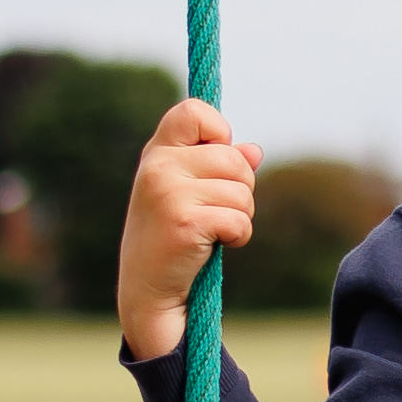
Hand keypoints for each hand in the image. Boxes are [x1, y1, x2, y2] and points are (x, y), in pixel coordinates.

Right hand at [114, 96, 261, 357]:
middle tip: (217, 211)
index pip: (193, 111)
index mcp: (156, 153)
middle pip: (234, 159)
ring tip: (213, 230)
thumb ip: (218, 167)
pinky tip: (214, 245)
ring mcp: (168, 194)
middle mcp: (158, 167)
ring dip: (241, 216)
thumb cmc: (170, 237)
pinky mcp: (185, 223)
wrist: (147, 290)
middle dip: (241, 188)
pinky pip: (239, 219)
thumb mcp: (188, 194)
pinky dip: (238, 236)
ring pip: (242, 192)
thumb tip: (254, 151)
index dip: (218, 132)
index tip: (215, 159)